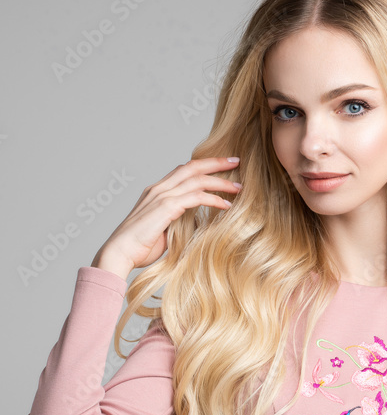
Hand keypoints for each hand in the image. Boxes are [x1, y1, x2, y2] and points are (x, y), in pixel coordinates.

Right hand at [91, 157, 241, 275]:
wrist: (120, 253)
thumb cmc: (141, 247)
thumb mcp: (167, 231)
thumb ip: (183, 223)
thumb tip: (201, 225)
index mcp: (157, 191)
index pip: (184, 171)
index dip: (204, 166)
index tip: (224, 167)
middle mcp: (159, 188)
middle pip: (193, 167)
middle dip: (216, 162)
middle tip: (236, 161)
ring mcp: (161, 196)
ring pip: (197, 179)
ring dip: (220, 182)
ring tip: (239, 187)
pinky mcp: (166, 207)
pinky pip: (195, 197)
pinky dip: (213, 199)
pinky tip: (227, 205)